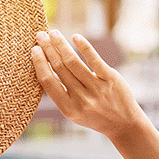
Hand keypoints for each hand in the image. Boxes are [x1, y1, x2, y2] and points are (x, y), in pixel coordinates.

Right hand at [30, 30, 146, 139]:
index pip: (48, 82)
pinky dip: (84, 47)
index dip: (40, 63)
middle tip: (40, 35)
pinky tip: (75, 37)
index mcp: (68, 109)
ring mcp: (97, 88)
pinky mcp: (111, 79)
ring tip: (54, 33)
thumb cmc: (94, 115)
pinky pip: (94, 60)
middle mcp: (81, 99)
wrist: (124, 124)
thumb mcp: (73, 112)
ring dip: (61, 45)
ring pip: (73, 62)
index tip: (34, 49)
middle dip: (48, 49)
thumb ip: (60, 93)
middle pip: (60, 68)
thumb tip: (44, 66)